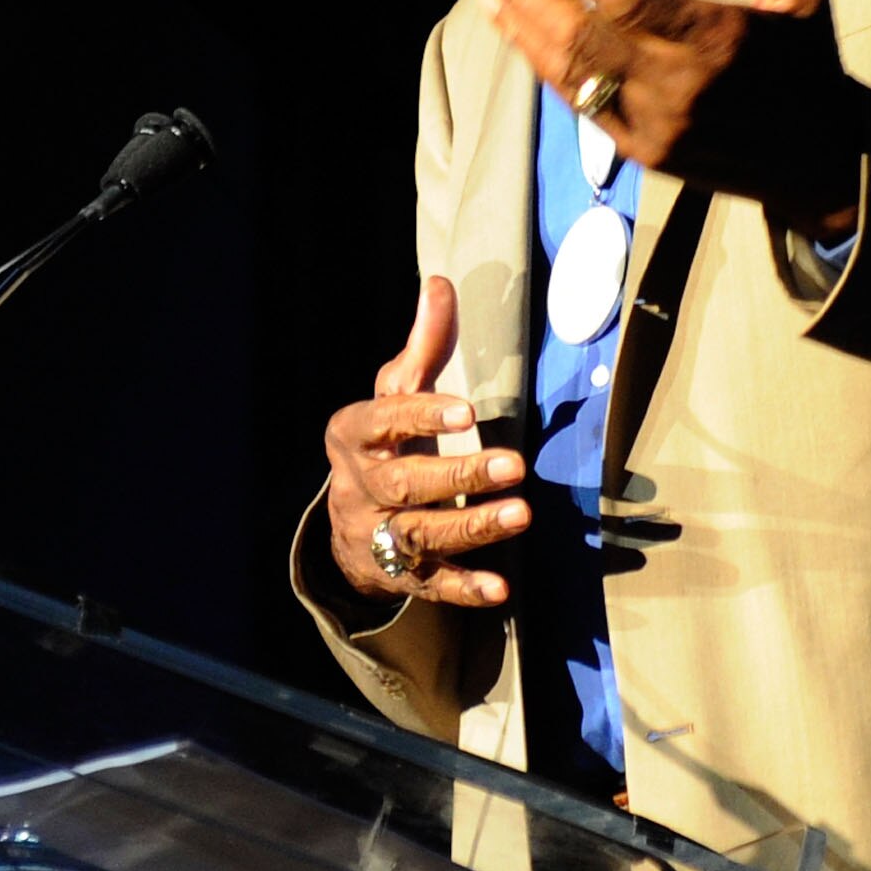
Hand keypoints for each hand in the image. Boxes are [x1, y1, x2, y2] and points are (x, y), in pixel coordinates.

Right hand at [319, 275, 527, 605]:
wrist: (349, 518)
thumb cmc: (387, 438)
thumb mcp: (395, 390)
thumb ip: (424, 344)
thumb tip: (441, 282)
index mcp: (355, 435)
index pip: (385, 421)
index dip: (422, 416)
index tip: (467, 411)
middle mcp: (361, 487)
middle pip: (406, 484)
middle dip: (459, 477)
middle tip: (513, 466)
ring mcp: (378, 535)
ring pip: (421, 536)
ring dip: (472, 529)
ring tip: (522, 513)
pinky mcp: (401, 575)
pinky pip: (431, 586)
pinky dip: (465, 589)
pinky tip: (500, 588)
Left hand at [463, 0, 858, 237]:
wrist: (824, 167)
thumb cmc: (811, 72)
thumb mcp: (799, 4)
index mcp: (719, 37)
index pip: (626, 1)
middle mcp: (681, 83)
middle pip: (582, 37)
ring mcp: (657, 123)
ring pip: (573, 74)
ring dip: (522, 32)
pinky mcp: (645, 152)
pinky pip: (583, 105)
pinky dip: (547, 69)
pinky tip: (521, 39)